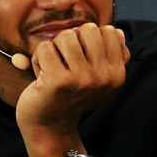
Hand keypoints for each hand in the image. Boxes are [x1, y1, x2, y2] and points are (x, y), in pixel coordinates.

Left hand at [15, 23, 129, 132]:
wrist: (50, 126)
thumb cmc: (71, 96)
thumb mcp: (98, 78)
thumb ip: (112, 56)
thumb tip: (118, 31)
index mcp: (117, 75)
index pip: (110, 31)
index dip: (90, 39)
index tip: (82, 60)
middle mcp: (104, 78)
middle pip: (88, 29)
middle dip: (72, 41)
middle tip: (65, 63)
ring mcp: (82, 79)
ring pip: (66, 36)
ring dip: (54, 49)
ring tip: (54, 68)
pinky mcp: (59, 81)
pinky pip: (45, 47)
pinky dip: (38, 59)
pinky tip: (42, 76)